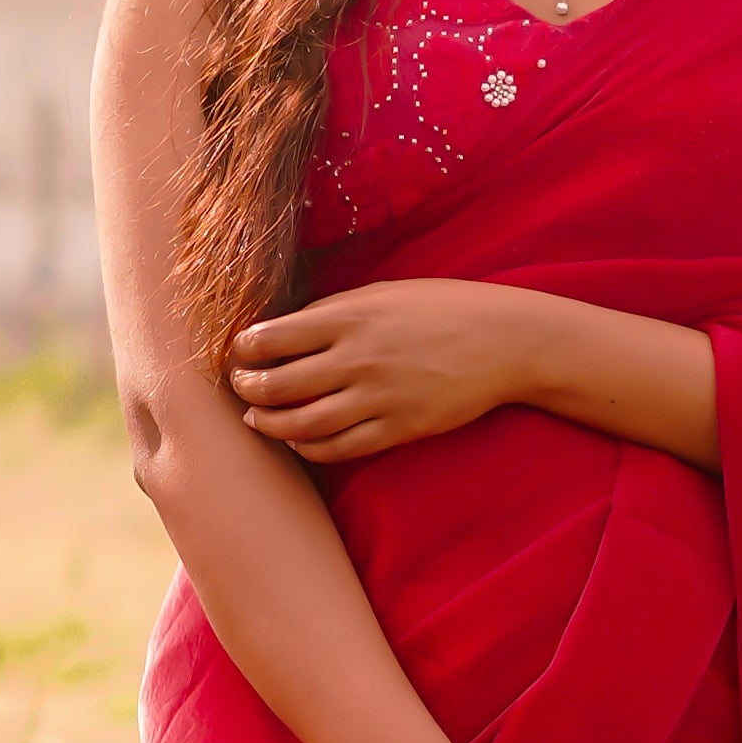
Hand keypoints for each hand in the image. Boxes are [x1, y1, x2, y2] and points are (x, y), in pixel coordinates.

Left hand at [233, 281, 546, 464]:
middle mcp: (358, 358)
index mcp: (350, 317)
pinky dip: (308, 447)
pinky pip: (338, 448)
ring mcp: (378, 398)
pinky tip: (297, 439)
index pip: (273, 338)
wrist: (503, 341)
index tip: (237, 353)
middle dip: (247, 389)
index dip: (244, 350)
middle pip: (278, 385)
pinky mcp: (397, 429)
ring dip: (269, 424)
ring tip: (257, 418)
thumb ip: (332, 313)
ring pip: (302, 424)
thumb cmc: (441, 309)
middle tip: (240, 388)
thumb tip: (281, 332)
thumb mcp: (383, 294)